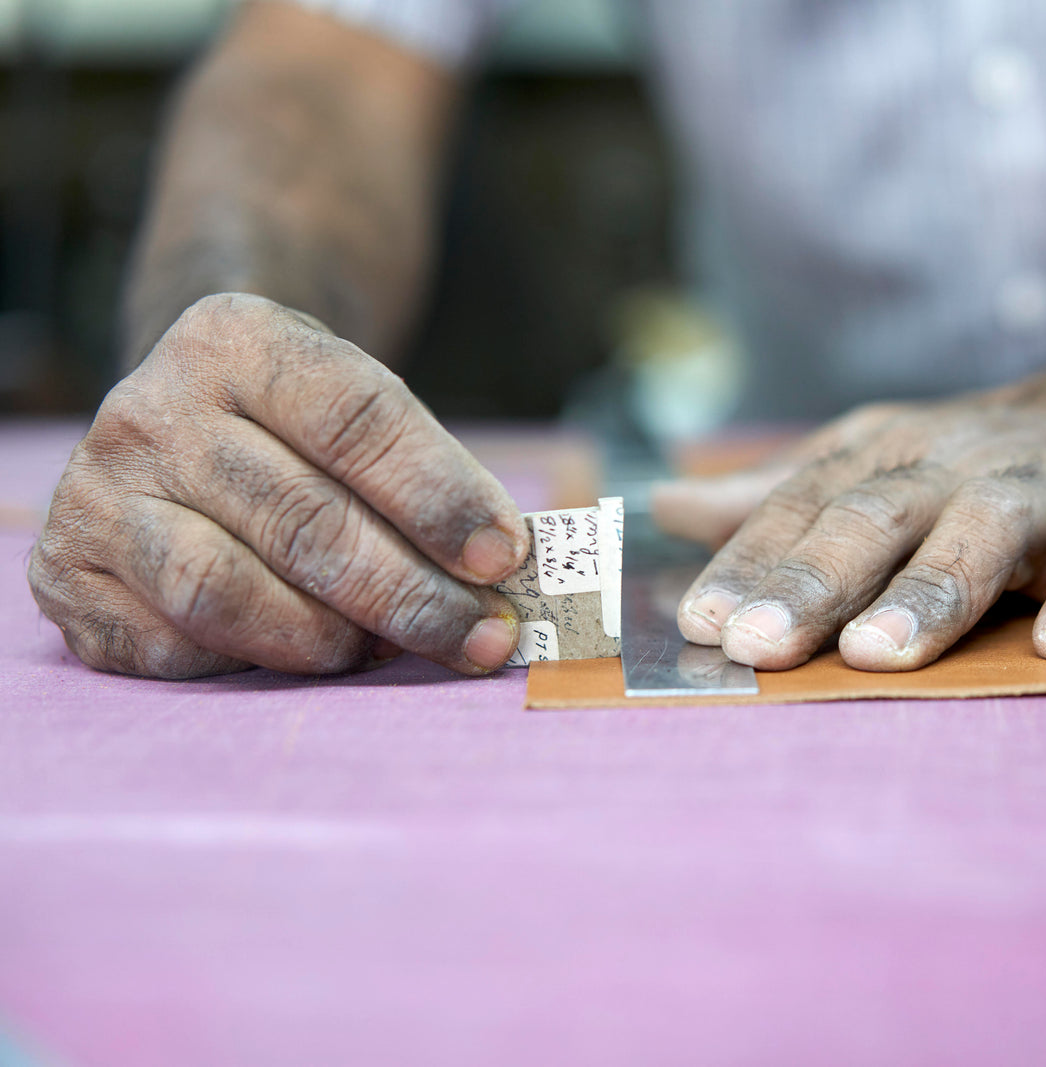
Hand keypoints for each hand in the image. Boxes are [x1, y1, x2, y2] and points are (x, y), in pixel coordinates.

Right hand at [28, 293, 528, 677]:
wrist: (188, 410)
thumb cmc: (303, 423)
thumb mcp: (361, 404)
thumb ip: (424, 475)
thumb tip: (499, 572)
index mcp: (238, 340)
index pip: (356, 418)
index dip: (438, 494)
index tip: (503, 556)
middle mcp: (152, 409)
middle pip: (303, 519)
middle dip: (410, 594)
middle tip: (480, 635)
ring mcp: (97, 491)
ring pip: (226, 591)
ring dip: (330, 639)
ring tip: (388, 649)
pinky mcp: (66, 573)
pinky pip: (172, 645)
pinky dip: (251, 665)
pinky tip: (305, 657)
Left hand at [654, 369, 1045, 671]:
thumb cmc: (991, 461)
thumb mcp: (879, 464)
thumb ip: (778, 495)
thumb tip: (663, 506)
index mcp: (893, 457)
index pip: (808, 505)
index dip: (751, 562)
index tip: (698, 621)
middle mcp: (965, 468)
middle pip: (882, 516)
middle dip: (817, 579)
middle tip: (758, 643)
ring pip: (989, 534)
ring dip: (932, 591)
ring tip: (878, 652)